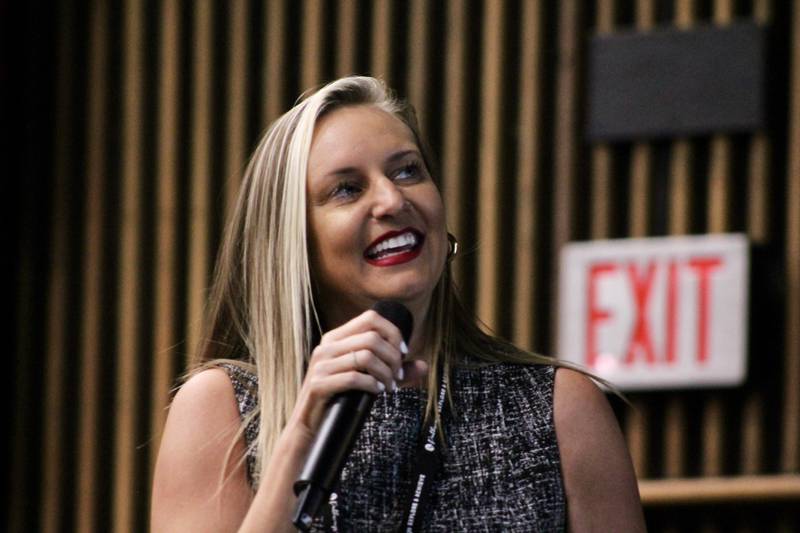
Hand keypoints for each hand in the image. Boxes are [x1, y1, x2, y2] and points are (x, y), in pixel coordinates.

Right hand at [287, 310, 427, 439]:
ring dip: (385, 373)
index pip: (370, 318)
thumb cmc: (341, 399)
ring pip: (366, 356)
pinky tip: (377, 392)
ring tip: (389, 387)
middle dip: (393, 358)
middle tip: (397, 377)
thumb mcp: (367, 379)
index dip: (393, 332)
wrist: (311, 426)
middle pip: (372, 338)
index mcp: (336, 338)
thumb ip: (394, 370)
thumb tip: (423, 366)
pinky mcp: (318, 384)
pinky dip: (372, 384)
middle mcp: (326, 346)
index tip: (403, 352)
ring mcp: (320, 364)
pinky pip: (354, 377)